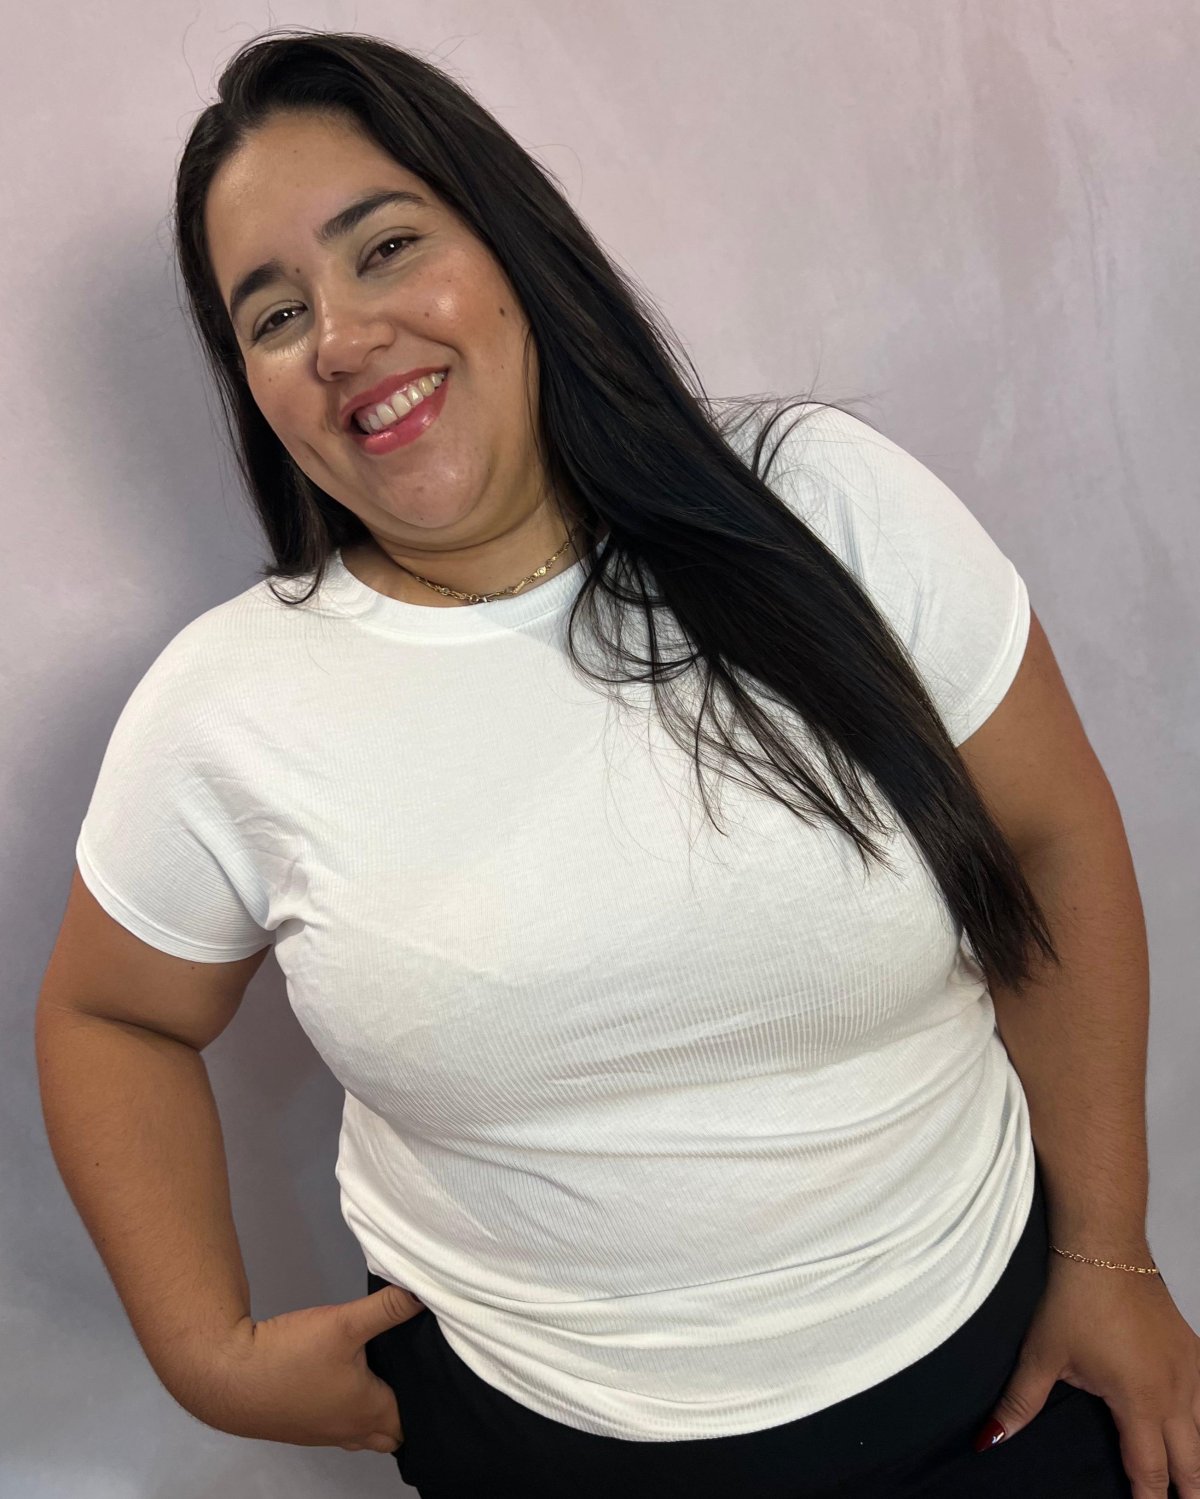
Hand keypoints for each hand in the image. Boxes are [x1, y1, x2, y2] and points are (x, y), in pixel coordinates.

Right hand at [189, 1282, 426, 1454]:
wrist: (228, 1378)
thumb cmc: (290, 1357)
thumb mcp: (344, 1323)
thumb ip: (386, 1309)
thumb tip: (424, 1293)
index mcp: (370, 1412)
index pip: (413, 1420)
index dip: (428, 1399)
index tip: (439, 1374)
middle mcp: (350, 1431)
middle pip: (391, 1434)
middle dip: (408, 1413)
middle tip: (415, 1379)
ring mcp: (322, 1434)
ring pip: (363, 1433)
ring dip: (378, 1414)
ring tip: (386, 1381)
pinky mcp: (300, 1428)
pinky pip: (339, 1427)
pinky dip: (350, 1413)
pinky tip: (344, 1384)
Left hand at [974, 1256, 1199, 1496]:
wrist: (1105, 1248)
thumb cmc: (1073, 1300)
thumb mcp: (1042, 1355)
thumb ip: (1020, 1403)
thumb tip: (989, 1439)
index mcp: (1139, 1402)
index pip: (1149, 1469)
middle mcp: (1175, 1392)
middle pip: (1191, 1460)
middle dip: (1188, 1490)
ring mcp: (1189, 1368)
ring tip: (1196, 1482)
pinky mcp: (1192, 1346)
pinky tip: (1199, 1425)